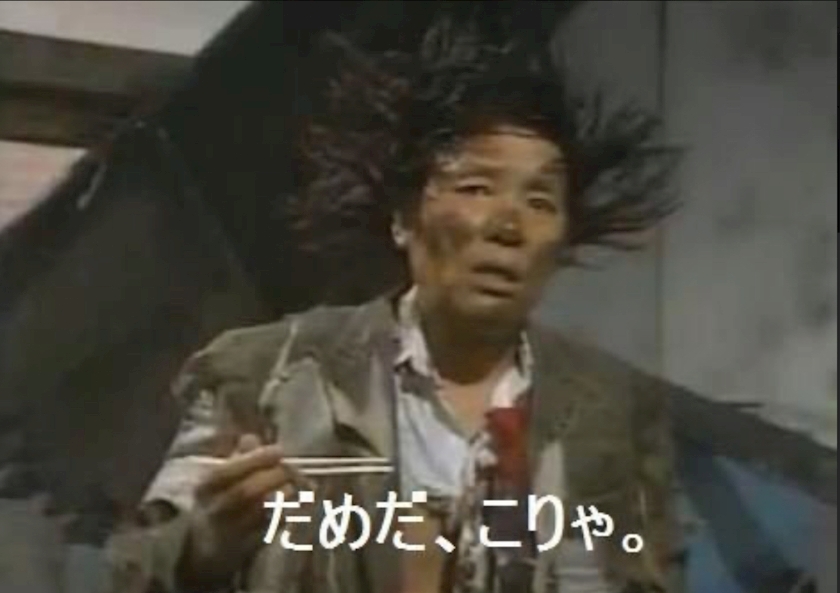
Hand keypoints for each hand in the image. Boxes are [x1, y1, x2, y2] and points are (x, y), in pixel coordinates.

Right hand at [178, 434, 297, 587]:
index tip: (278, 450)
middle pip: (245, 492)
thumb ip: (238, 458)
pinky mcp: (249, 547)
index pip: (226, 472)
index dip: (255, 459)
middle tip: (290, 468)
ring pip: (260, 512)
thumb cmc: (219, 504)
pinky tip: (298, 501)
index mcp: (205, 489)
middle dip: (273, 476)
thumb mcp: (221, 480)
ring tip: (293, 485)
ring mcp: (231, 532)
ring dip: (283, 495)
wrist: (206, 551)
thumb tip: (251, 439)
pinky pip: (272, 527)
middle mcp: (214, 511)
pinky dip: (289, 512)